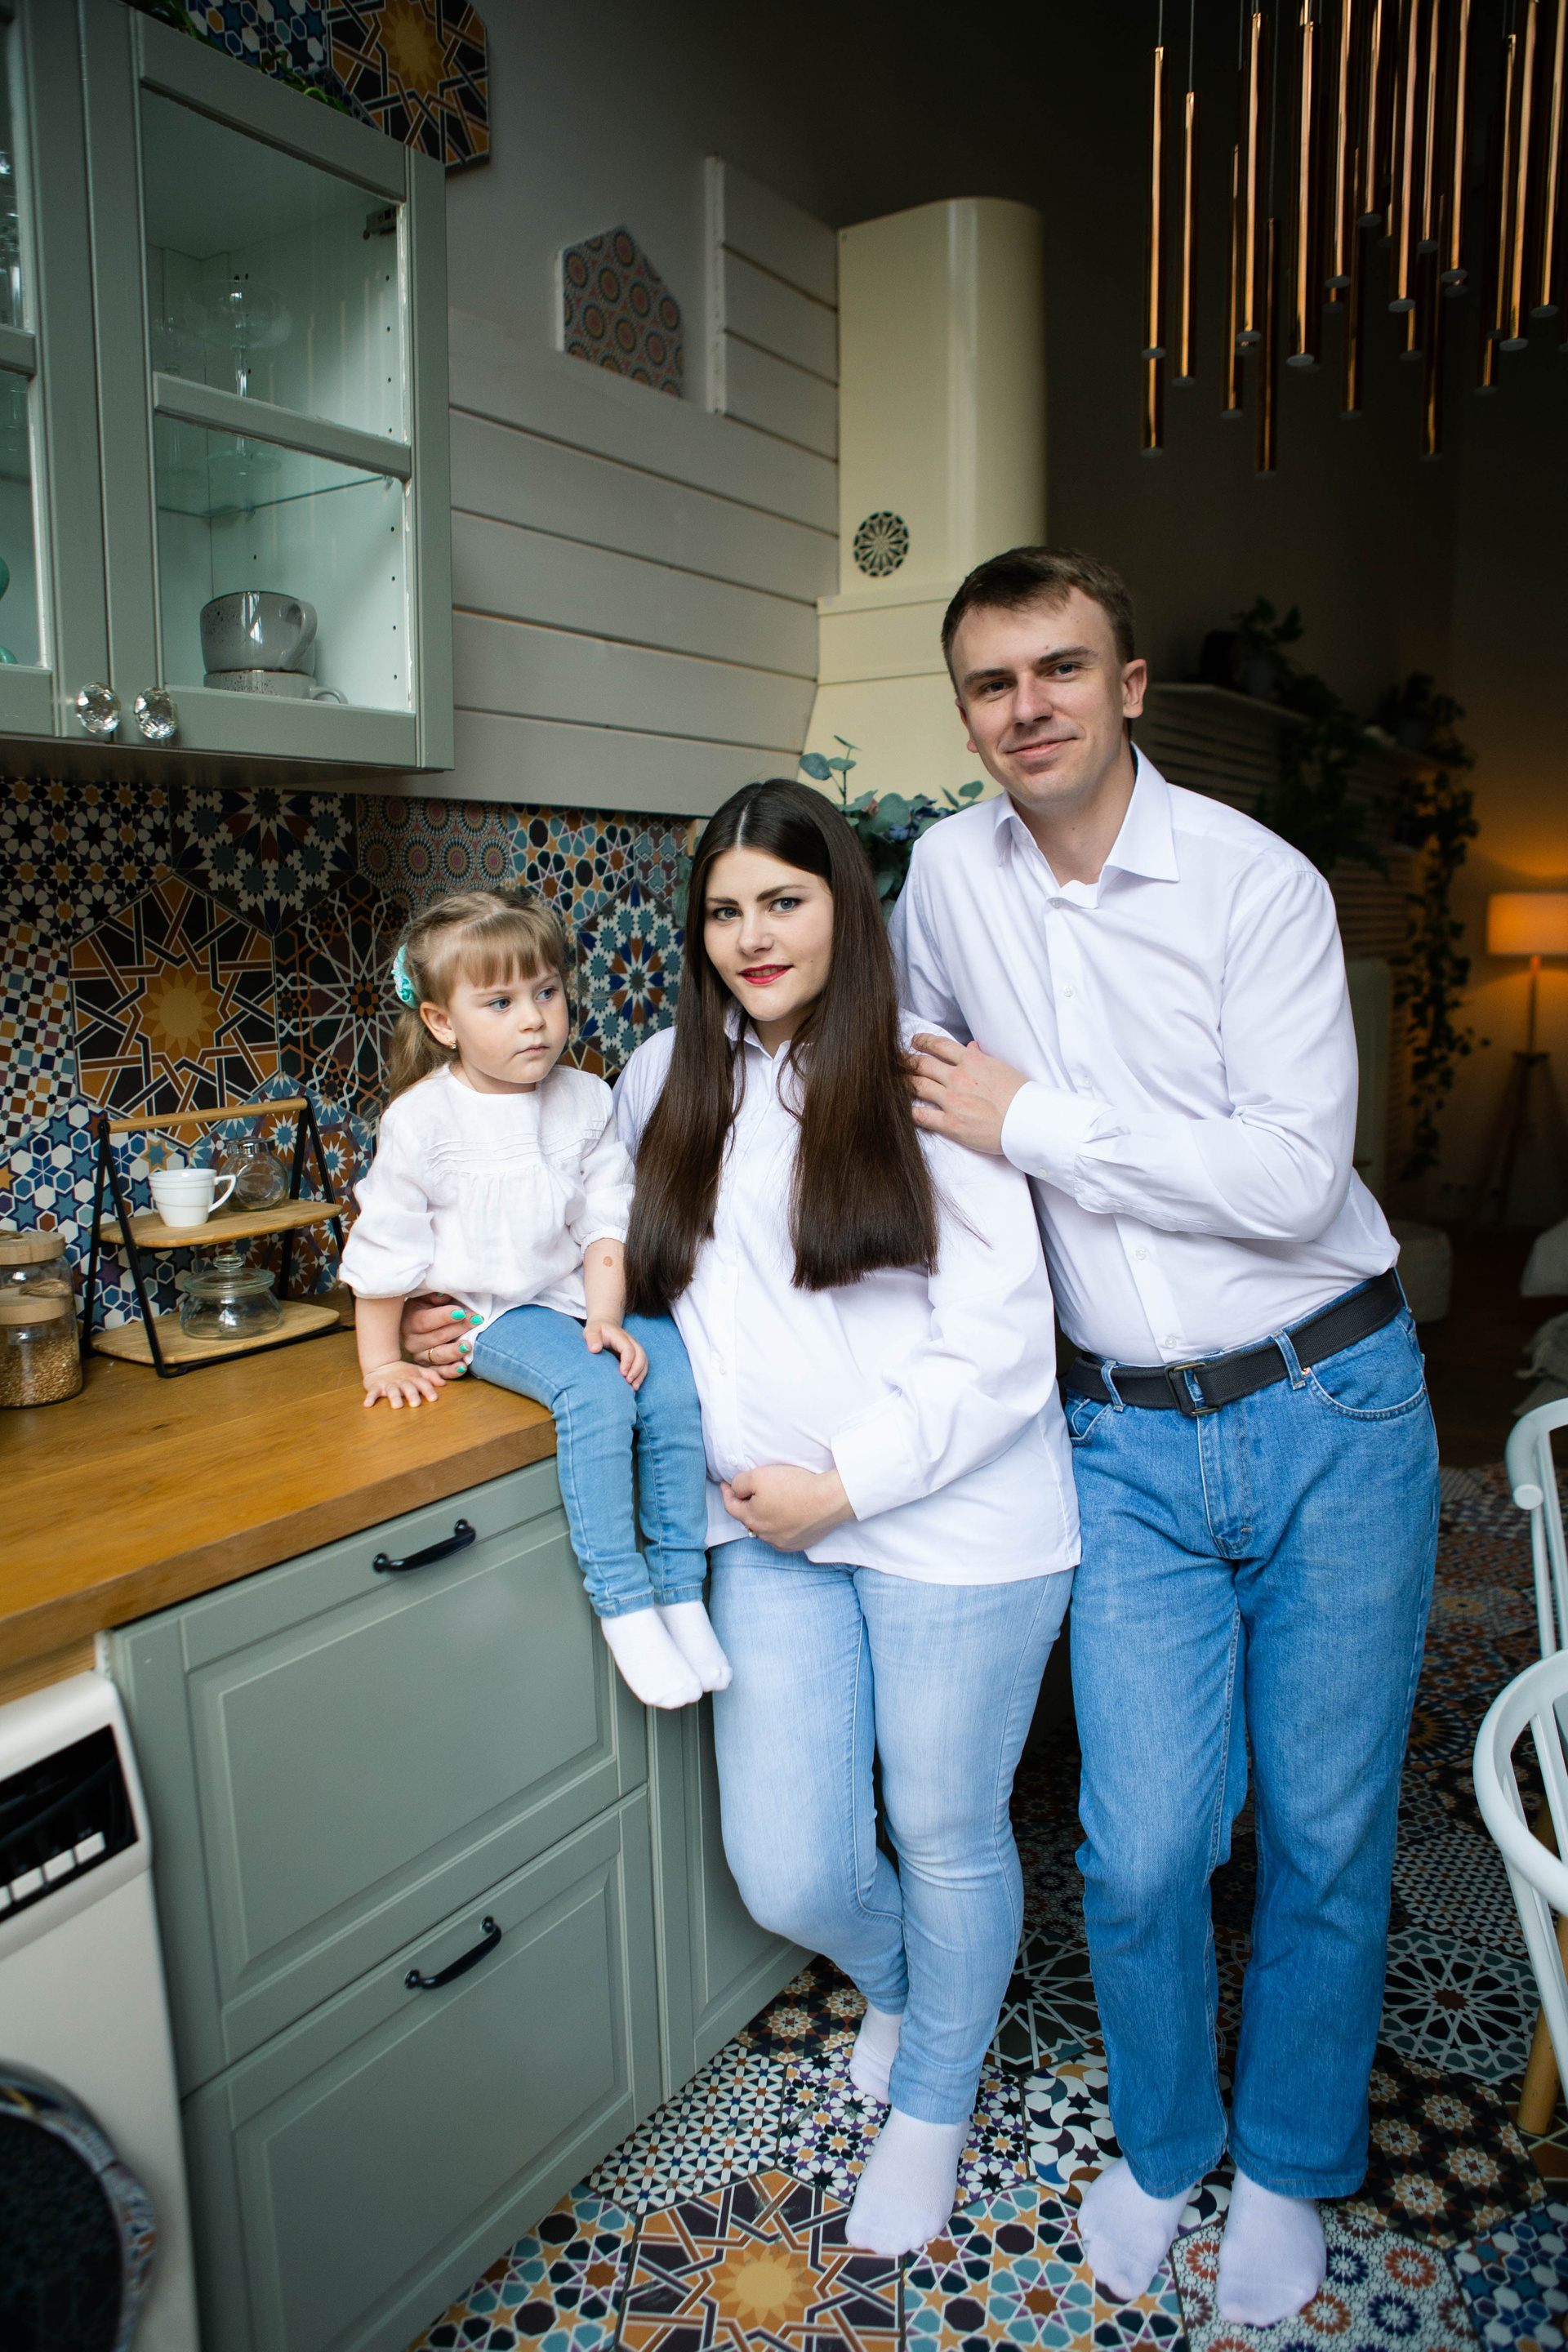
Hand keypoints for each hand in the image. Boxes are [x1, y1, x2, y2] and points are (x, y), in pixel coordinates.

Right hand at [363, 1358, 445, 1409]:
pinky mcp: (375, 1386)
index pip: (422, 1383)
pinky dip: (370, 1398)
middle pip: (408, 1388)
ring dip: (394, 1397)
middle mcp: (402, 1381)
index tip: (434, 1398)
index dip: (428, 1390)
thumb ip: (431, 1377)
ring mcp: (388, 1384)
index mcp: (413, 1378)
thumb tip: (444, 1384)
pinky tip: (367, 1405)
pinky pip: (372, 1392)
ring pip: (392, 1390)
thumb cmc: (403, 1372)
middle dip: (412, 1395)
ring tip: (397, 1406)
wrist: (381, 1364)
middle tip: (416, 1404)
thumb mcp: (418, 1372)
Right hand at [400, 1292, 480, 1375]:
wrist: (429, 1322)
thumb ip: (434, 1295)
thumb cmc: (432, 1306)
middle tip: (476, 1321)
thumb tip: (443, 1295)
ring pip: (438, 1356)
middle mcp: (412, 1341)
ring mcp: (421, 1356)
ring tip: (468, 1346)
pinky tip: (463, 1367)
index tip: (461, 1312)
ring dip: (455, 1351)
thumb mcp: (429, 1296)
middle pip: (436, 1338)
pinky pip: (441, 1372)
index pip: (425, 1321)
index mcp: (409, 1321)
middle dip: (457, 1329)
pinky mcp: (430, 1368)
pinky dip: (452, 1371)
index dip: (443, 1317)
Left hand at [585, 1320, 646, 1389]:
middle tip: (628, 1381)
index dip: (628, 1361)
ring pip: (644, 1361)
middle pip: (640, 1354)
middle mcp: (630, 1341)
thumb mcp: (590, 1331)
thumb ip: (592, 1338)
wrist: (603, 1328)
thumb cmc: (596, 1331)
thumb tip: (595, 1349)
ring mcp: (634, 1348)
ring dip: (640, 1374)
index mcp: (620, 1336)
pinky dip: (640, 1376)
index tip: (622, 1373)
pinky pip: (642, 1365)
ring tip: (634, 1388)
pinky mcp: (634, 1356)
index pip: (628, 1348)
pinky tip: (634, 1387)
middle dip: (636, 1369)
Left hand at [721, 1464, 853, 1550]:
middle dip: (747, 1504)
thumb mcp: (758, 1476)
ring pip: (767, 1528)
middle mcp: (765, 1535)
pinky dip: (783, 1524)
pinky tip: (790, 1514)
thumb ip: (739, 1483)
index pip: (731, 1506)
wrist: (830, 1500)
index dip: (727, 1492)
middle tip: (751, 1489)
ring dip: (766, 1516)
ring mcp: (783, 1542)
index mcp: (752, 1519)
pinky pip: (785, 1534)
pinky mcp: (800, 1543)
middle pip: (749, 1518)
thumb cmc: (794, 1486)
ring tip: (773, 1501)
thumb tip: (736, 1490)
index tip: (726, 1483)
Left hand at [908, 1031, 1027, 1156]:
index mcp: (972, 1061)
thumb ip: (981, 1057)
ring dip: (903, 1083)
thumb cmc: (1020, 1095)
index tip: (914, 1042)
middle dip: (906, 1061)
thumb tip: (970, 1047)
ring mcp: (953, 1101)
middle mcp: (958, 1078)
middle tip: (897, 1062)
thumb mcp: (1001, 1068)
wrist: (1029, 1121)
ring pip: (916, 1086)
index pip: (938, 1045)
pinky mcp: (951, 1124)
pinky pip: (921, 1115)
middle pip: (921, 1064)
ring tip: (895, 1082)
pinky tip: (903, 1109)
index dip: (922, 1041)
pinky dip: (909, 1111)